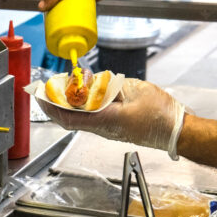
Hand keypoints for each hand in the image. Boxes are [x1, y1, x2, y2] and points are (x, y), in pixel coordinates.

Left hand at [37, 79, 184, 157]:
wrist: (177, 131)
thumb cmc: (161, 114)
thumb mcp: (135, 91)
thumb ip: (111, 87)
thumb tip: (93, 84)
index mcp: (105, 120)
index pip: (69, 116)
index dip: (51, 106)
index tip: (40, 96)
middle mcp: (102, 127)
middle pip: (70, 118)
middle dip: (54, 103)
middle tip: (46, 89)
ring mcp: (107, 129)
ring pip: (78, 118)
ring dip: (67, 104)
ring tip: (61, 88)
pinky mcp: (113, 127)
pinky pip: (90, 118)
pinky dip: (81, 106)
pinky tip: (81, 95)